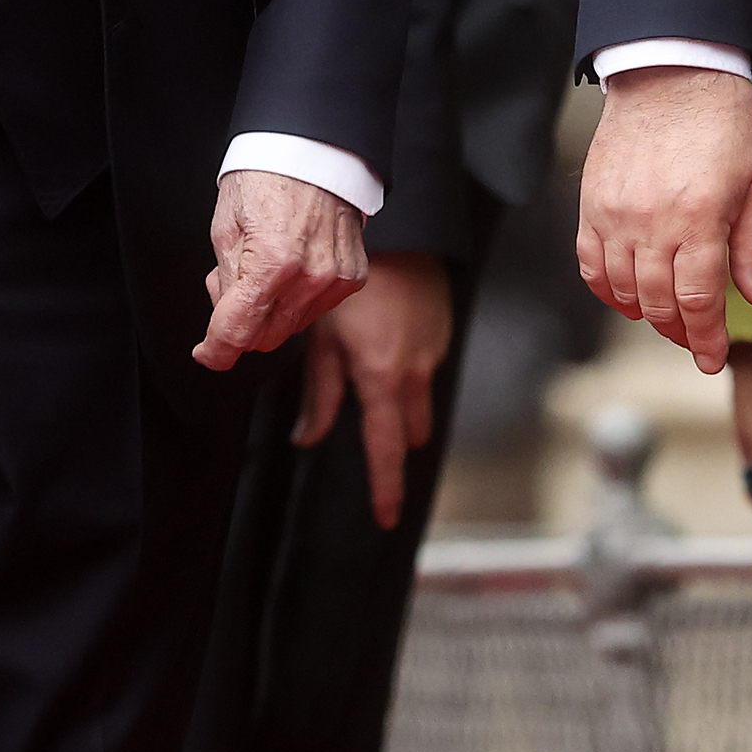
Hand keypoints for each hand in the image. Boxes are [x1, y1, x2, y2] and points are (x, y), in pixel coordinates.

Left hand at [198, 171, 366, 372]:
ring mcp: (335, 279)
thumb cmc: (266, 176)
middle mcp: (309, 277)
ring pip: (291, 327)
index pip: (237, 332)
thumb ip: (225, 283)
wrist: (313, 149)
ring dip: (269, 311)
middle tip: (231, 285)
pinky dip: (296, 298)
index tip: (207, 354)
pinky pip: (316, 308)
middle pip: (265, 337)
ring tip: (261, 267)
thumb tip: (226, 324)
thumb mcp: (225, 227)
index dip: (215, 350)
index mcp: (272, 263)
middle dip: (240, 323)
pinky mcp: (352, 277)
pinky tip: (288, 266)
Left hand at [292, 250, 452, 528]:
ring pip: (419, 400)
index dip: (386, 488)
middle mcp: (415, 372)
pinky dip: (407, 369)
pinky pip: (426, 367)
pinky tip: (386, 341)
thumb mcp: (320, 336)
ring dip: (401, 405)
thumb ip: (319, 392)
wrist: (398, 232)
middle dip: (395, 442)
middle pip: (410, 432)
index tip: (386, 519)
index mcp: (381, 378)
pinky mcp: (443, 330)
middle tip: (376, 440)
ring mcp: (434, 351)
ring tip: (374, 380)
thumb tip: (308, 437)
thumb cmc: (347, 282)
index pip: (386, 450)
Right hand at [576, 64, 751, 372]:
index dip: (706, 339)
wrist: (670, 69)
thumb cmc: (722, 120)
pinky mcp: (592, 201)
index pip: (698, 301)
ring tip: (665, 317)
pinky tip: (625, 293)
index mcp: (700, 218)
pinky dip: (605, 287)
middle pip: (658, 303)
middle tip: (695, 341)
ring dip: (644, 313)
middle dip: (680, 333)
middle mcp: (651, 221)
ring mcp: (615, 212)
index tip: (713, 358)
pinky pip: (589, 261)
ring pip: (622, 288)